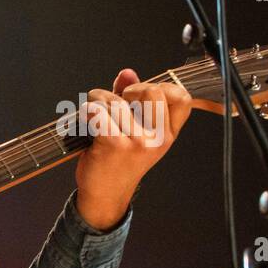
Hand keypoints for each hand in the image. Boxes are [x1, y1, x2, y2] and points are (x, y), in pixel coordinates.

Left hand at [74, 68, 191, 229]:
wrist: (105, 194)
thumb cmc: (118, 160)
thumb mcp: (135, 132)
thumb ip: (132, 101)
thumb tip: (127, 73)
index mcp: (169, 134)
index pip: (182, 97)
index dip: (160, 87)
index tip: (141, 96)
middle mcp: (158, 138)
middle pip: (150, 90)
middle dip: (127, 90)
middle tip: (115, 104)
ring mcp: (138, 142)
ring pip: (115, 101)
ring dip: (97, 100)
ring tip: (94, 114)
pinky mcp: (115, 145)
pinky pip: (98, 112)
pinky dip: (86, 111)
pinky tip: (86, 121)